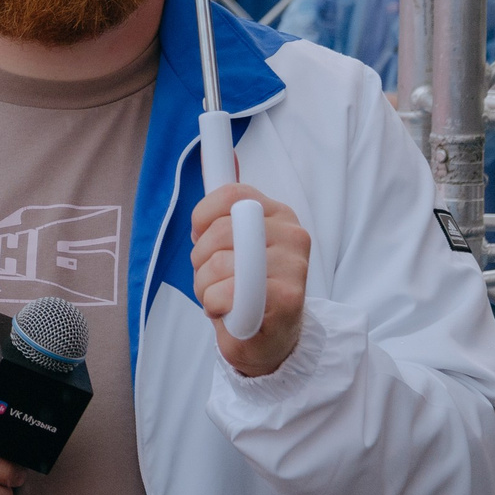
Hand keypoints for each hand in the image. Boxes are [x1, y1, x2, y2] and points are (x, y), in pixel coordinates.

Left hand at [188, 183, 312, 378]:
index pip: (232, 194)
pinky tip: (230, 312)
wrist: (268, 341)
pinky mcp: (287, 299)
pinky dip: (215, 306)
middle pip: (220, 231)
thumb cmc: (245, 288)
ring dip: (206, 287)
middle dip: (201, 259)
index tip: (200, 235)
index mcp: (278, 214)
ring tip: (223, 297)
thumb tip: (225, 153)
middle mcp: (292, 234)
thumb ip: (229, 203)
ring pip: (219, 264)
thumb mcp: (234, 239)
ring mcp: (293, 266)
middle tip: (213, 277)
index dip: (204, 216)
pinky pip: (228, 293)